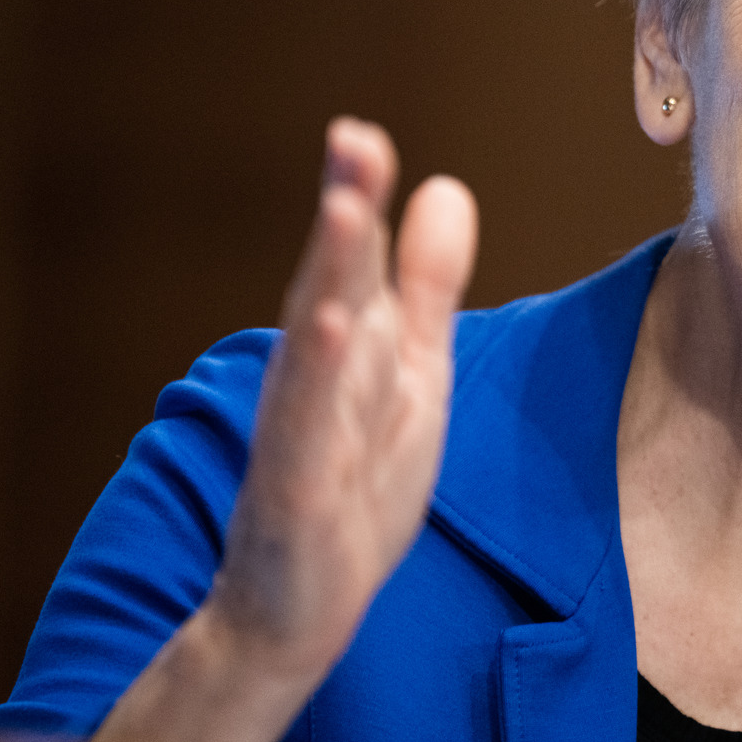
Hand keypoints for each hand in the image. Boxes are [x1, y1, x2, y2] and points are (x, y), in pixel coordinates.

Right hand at [212, 116, 477, 675]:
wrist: (297, 608)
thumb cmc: (355, 481)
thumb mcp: (412, 370)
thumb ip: (427, 285)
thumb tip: (445, 185)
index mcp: (350, 347)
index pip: (356, 260)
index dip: (361, 195)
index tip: (364, 133)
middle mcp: (316, 379)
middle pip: (331, 285)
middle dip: (345, 213)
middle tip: (355, 140)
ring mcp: (301, 434)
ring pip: (314, 347)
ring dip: (328, 276)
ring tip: (346, 209)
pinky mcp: (297, 495)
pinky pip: (306, 432)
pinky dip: (318, 380)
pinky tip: (333, 329)